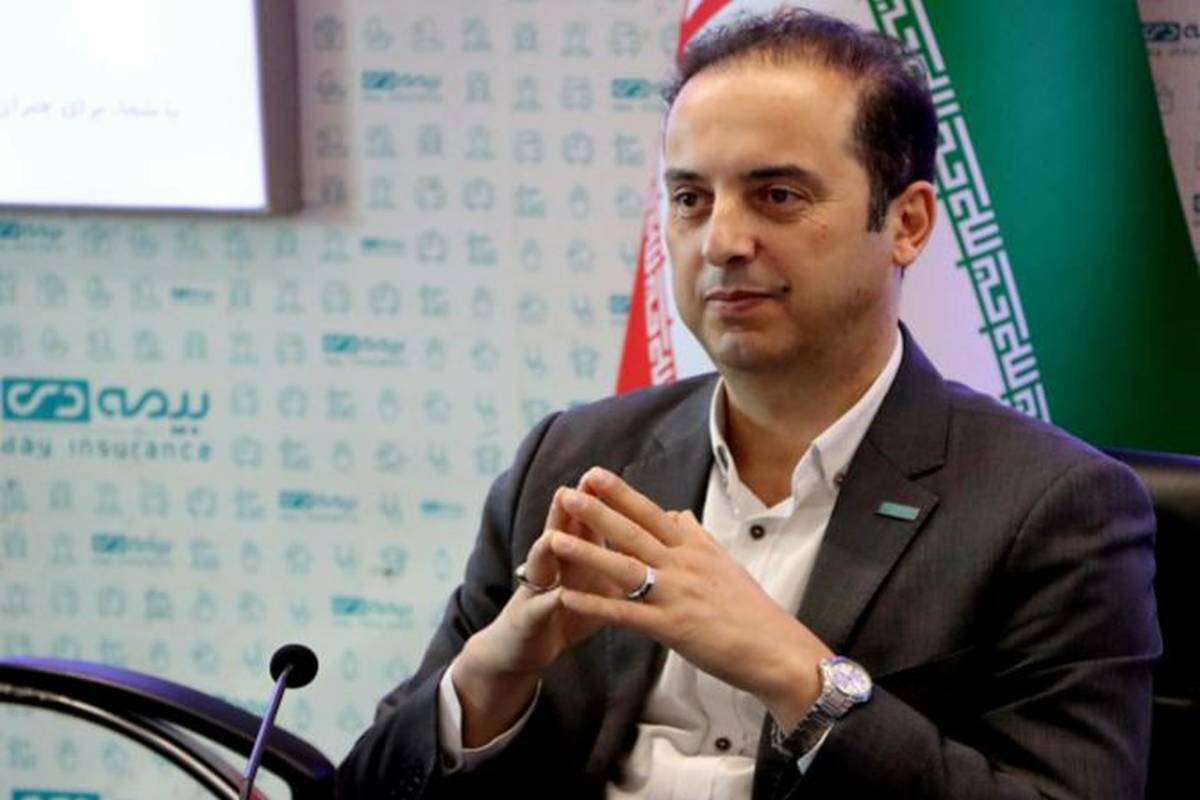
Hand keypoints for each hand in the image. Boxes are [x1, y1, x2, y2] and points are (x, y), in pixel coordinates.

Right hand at [452, 481, 628, 744]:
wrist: (525, 647)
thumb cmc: (569, 611)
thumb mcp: (599, 583)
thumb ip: (622, 560)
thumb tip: (657, 541)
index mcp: (573, 553)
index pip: (583, 521)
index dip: (592, 500)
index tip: (602, 475)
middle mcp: (552, 564)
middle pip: (558, 531)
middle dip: (567, 512)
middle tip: (574, 490)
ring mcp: (536, 589)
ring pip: (540, 563)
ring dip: (546, 550)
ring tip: (554, 538)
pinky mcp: (528, 618)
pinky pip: (539, 608)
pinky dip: (549, 602)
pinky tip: (558, 597)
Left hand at [550, 467, 833, 729]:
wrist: (777, 650)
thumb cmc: (753, 610)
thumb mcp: (726, 564)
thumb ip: (698, 538)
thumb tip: (680, 515)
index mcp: (696, 548)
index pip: (653, 513)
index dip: (622, 493)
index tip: (595, 474)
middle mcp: (683, 565)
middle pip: (634, 532)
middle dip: (598, 511)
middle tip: (568, 491)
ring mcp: (677, 595)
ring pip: (625, 568)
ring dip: (588, 552)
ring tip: (556, 538)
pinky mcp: (672, 628)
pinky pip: (626, 614)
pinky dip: (596, 605)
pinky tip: (569, 598)